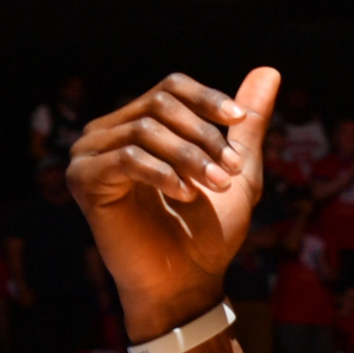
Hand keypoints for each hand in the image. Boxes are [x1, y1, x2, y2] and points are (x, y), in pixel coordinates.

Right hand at [67, 65, 280, 341]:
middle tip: (228, 173)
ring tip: (215, 186)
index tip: (239, 121)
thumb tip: (270, 70)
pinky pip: (127, 157)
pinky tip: (185, 196)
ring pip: (146, 129)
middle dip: (203, 137)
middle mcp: (110, 131)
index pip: (171, 87)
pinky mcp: (84, 178)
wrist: (187, 283)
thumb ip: (249, 124)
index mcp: (141, 124)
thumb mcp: (238, 170)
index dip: (207, 100)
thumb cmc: (209, 232)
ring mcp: (91, 153)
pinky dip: (163, 173)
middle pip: (160, 105)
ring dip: (190, 157)